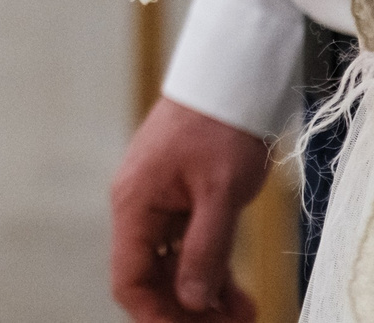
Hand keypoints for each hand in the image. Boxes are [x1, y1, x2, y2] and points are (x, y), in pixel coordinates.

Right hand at [111, 97, 267, 321]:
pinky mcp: (182, 199)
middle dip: (187, 311)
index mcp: (135, 204)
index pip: (129, 279)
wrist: (232, 75)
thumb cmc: (221, 123)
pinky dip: (211, 272)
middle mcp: (140, 207)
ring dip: (204, 297)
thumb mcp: (220, 193)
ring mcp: (160, 203)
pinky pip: (188, 247)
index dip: (156, 315)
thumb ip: (205, 250)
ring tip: (245, 314)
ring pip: (173, 267)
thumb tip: (193, 302)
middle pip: (152, 279)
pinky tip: (238, 292)